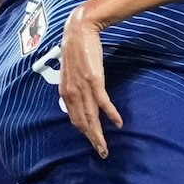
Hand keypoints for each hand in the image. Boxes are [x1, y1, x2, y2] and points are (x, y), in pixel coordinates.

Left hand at [59, 6, 122, 157]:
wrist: (79, 30)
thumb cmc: (77, 50)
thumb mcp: (71, 72)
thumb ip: (74, 87)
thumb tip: (80, 98)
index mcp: (65, 92)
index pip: (75, 118)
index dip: (84, 132)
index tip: (92, 142)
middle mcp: (72, 93)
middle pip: (83, 122)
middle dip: (92, 139)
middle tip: (102, 153)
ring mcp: (83, 87)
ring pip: (92, 116)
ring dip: (99, 134)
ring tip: (106, 147)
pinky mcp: (94, 80)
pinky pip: (103, 102)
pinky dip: (110, 114)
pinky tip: (118, 123)